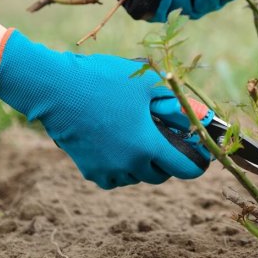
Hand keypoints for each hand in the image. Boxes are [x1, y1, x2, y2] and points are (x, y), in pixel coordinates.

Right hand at [0, 29, 209, 188]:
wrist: (57, 89)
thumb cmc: (104, 81)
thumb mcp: (147, 84)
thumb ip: (175, 104)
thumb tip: (198, 117)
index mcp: (147, 146)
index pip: (183, 169)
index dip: (197, 165)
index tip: (201, 160)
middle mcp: (129, 165)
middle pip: (159, 175)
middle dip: (167, 162)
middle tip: (166, 141)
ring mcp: (107, 170)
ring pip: (135, 176)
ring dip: (142, 165)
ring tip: (138, 138)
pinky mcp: (89, 169)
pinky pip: (114, 177)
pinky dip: (121, 167)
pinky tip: (118, 146)